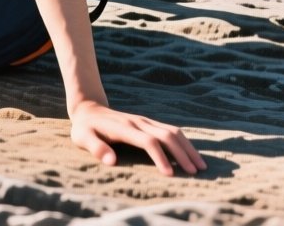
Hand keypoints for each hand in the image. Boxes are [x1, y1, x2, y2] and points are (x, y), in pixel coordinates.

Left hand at [69, 101, 206, 175]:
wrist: (89, 109)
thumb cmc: (85, 129)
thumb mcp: (82, 138)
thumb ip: (95, 148)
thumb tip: (111, 161)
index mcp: (124, 128)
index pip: (148, 142)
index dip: (160, 157)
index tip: (170, 174)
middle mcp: (138, 122)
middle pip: (167, 136)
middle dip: (183, 154)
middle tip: (195, 172)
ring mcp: (145, 121)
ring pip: (173, 131)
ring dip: (188, 147)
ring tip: (201, 165)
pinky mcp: (149, 122)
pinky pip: (171, 130)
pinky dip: (184, 142)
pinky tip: (191, 154)